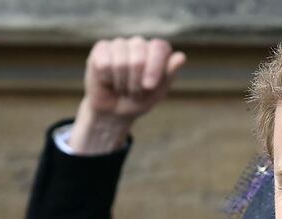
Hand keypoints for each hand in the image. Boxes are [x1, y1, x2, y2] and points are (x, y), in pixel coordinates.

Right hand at [70, 37, 185, 153]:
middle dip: (136, 83)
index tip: (150, 86)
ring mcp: (120, 44)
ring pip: (121, 62)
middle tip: (135, 92)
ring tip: (122, 88)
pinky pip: (105, 64)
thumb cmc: (140, 100)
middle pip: (139, 59)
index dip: (155, 68)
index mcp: (158, 51)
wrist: (115, 112)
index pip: (159, 47)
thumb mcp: (158, 92)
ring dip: (122, 84)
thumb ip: (169, 74)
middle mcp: (139, 43)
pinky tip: (108, 81)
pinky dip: (107, 79)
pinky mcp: (101, 48)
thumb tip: (181, 57)